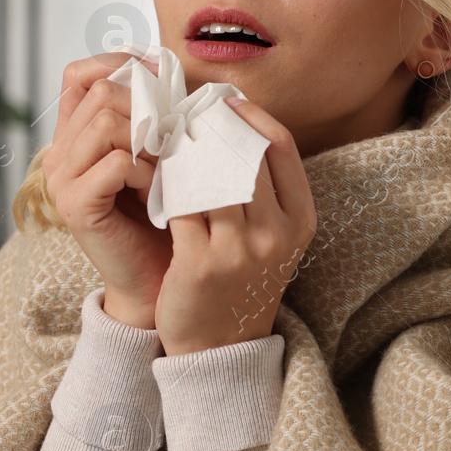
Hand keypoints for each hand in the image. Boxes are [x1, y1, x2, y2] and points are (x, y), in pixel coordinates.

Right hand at [41, 53, 169, 328]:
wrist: (158, 280)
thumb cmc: (165, 216)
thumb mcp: (158, 155)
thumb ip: (152, 116)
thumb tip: (166, 64)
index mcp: (75, 135)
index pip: (80, 73)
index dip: (120, 65)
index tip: (163, 75)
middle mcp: (60, 153)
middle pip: (100, 93)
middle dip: (148, 106)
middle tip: (176, 136)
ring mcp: (62, 179)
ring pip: (107, 124)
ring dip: (151, 140)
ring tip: (170, 168)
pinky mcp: (75, 205)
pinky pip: (114, 162)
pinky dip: (147, 171)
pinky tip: (161, 191)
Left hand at [154, 98, 316, 355]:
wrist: (221, 348)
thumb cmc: (241, 284)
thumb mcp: (271, 238)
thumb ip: (263, 190)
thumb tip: (235, 124)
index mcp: (300, 220)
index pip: (281, 145)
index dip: (250, 115)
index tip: (222, 101)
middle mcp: (276, 233)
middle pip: (243, 153)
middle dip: (210, 126)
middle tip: (182, 108)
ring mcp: (239, 250)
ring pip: (207, 174)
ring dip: (181, 150)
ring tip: (162, 135)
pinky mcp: (200, 263)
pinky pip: (177, 203)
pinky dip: (162, 182)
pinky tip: (150, 172)